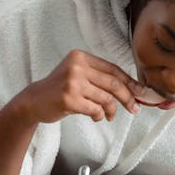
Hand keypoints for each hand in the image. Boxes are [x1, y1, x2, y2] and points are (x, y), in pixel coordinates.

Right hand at [15, 50, 141, 123]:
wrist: (33, 101)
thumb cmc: (58, 89)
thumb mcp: (76, 74)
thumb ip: (98, 77)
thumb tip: (129, 88)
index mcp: (80, 56)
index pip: (112, 68)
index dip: (129, 81)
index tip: (140, 91)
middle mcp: (77, 66)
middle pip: (113, 83)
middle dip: (128, 97)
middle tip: (135, 108)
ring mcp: (72, 82)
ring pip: (106, 98)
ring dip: (112, 110)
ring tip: (110, 116)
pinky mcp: (69, 99)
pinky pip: (95, 109)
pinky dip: (99, 115)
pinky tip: (96, 117)